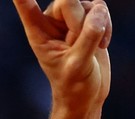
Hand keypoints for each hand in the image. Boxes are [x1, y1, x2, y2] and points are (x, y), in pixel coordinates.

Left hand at [13, 0, 111, 114]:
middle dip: (80, 21)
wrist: (87, 94)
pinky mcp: (89, 20)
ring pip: (88, 4)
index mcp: (38, 33)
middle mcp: (52, 22)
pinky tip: (101, 45)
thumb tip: (98, 13)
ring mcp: (71, 19)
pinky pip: (101, 8)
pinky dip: (107, 25)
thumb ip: (87, 37)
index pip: (27, 7)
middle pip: (68, 0)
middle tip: (80, 45)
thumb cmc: (74, 85)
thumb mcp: (78, 64)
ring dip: (96, 25)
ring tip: (91, 48)